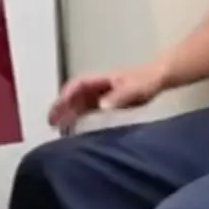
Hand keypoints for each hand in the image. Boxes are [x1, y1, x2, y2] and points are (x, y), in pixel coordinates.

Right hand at [48, 63, 166, 130]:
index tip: (60, 106)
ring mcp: (100, 95)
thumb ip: (119, 97)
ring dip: (66, 114)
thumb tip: (102, 106)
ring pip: (77, 104)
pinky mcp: (105, 104)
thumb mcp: (134, 89)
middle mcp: (96, 87)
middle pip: (73, 95)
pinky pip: (87, 111)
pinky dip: (77, 119)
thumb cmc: (146, 80)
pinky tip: (74, 130)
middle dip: (60, 106)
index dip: (67, 95)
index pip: (78, 85)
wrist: (158, 78)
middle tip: (50, 121)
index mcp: (100, 79)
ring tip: (56, 128)